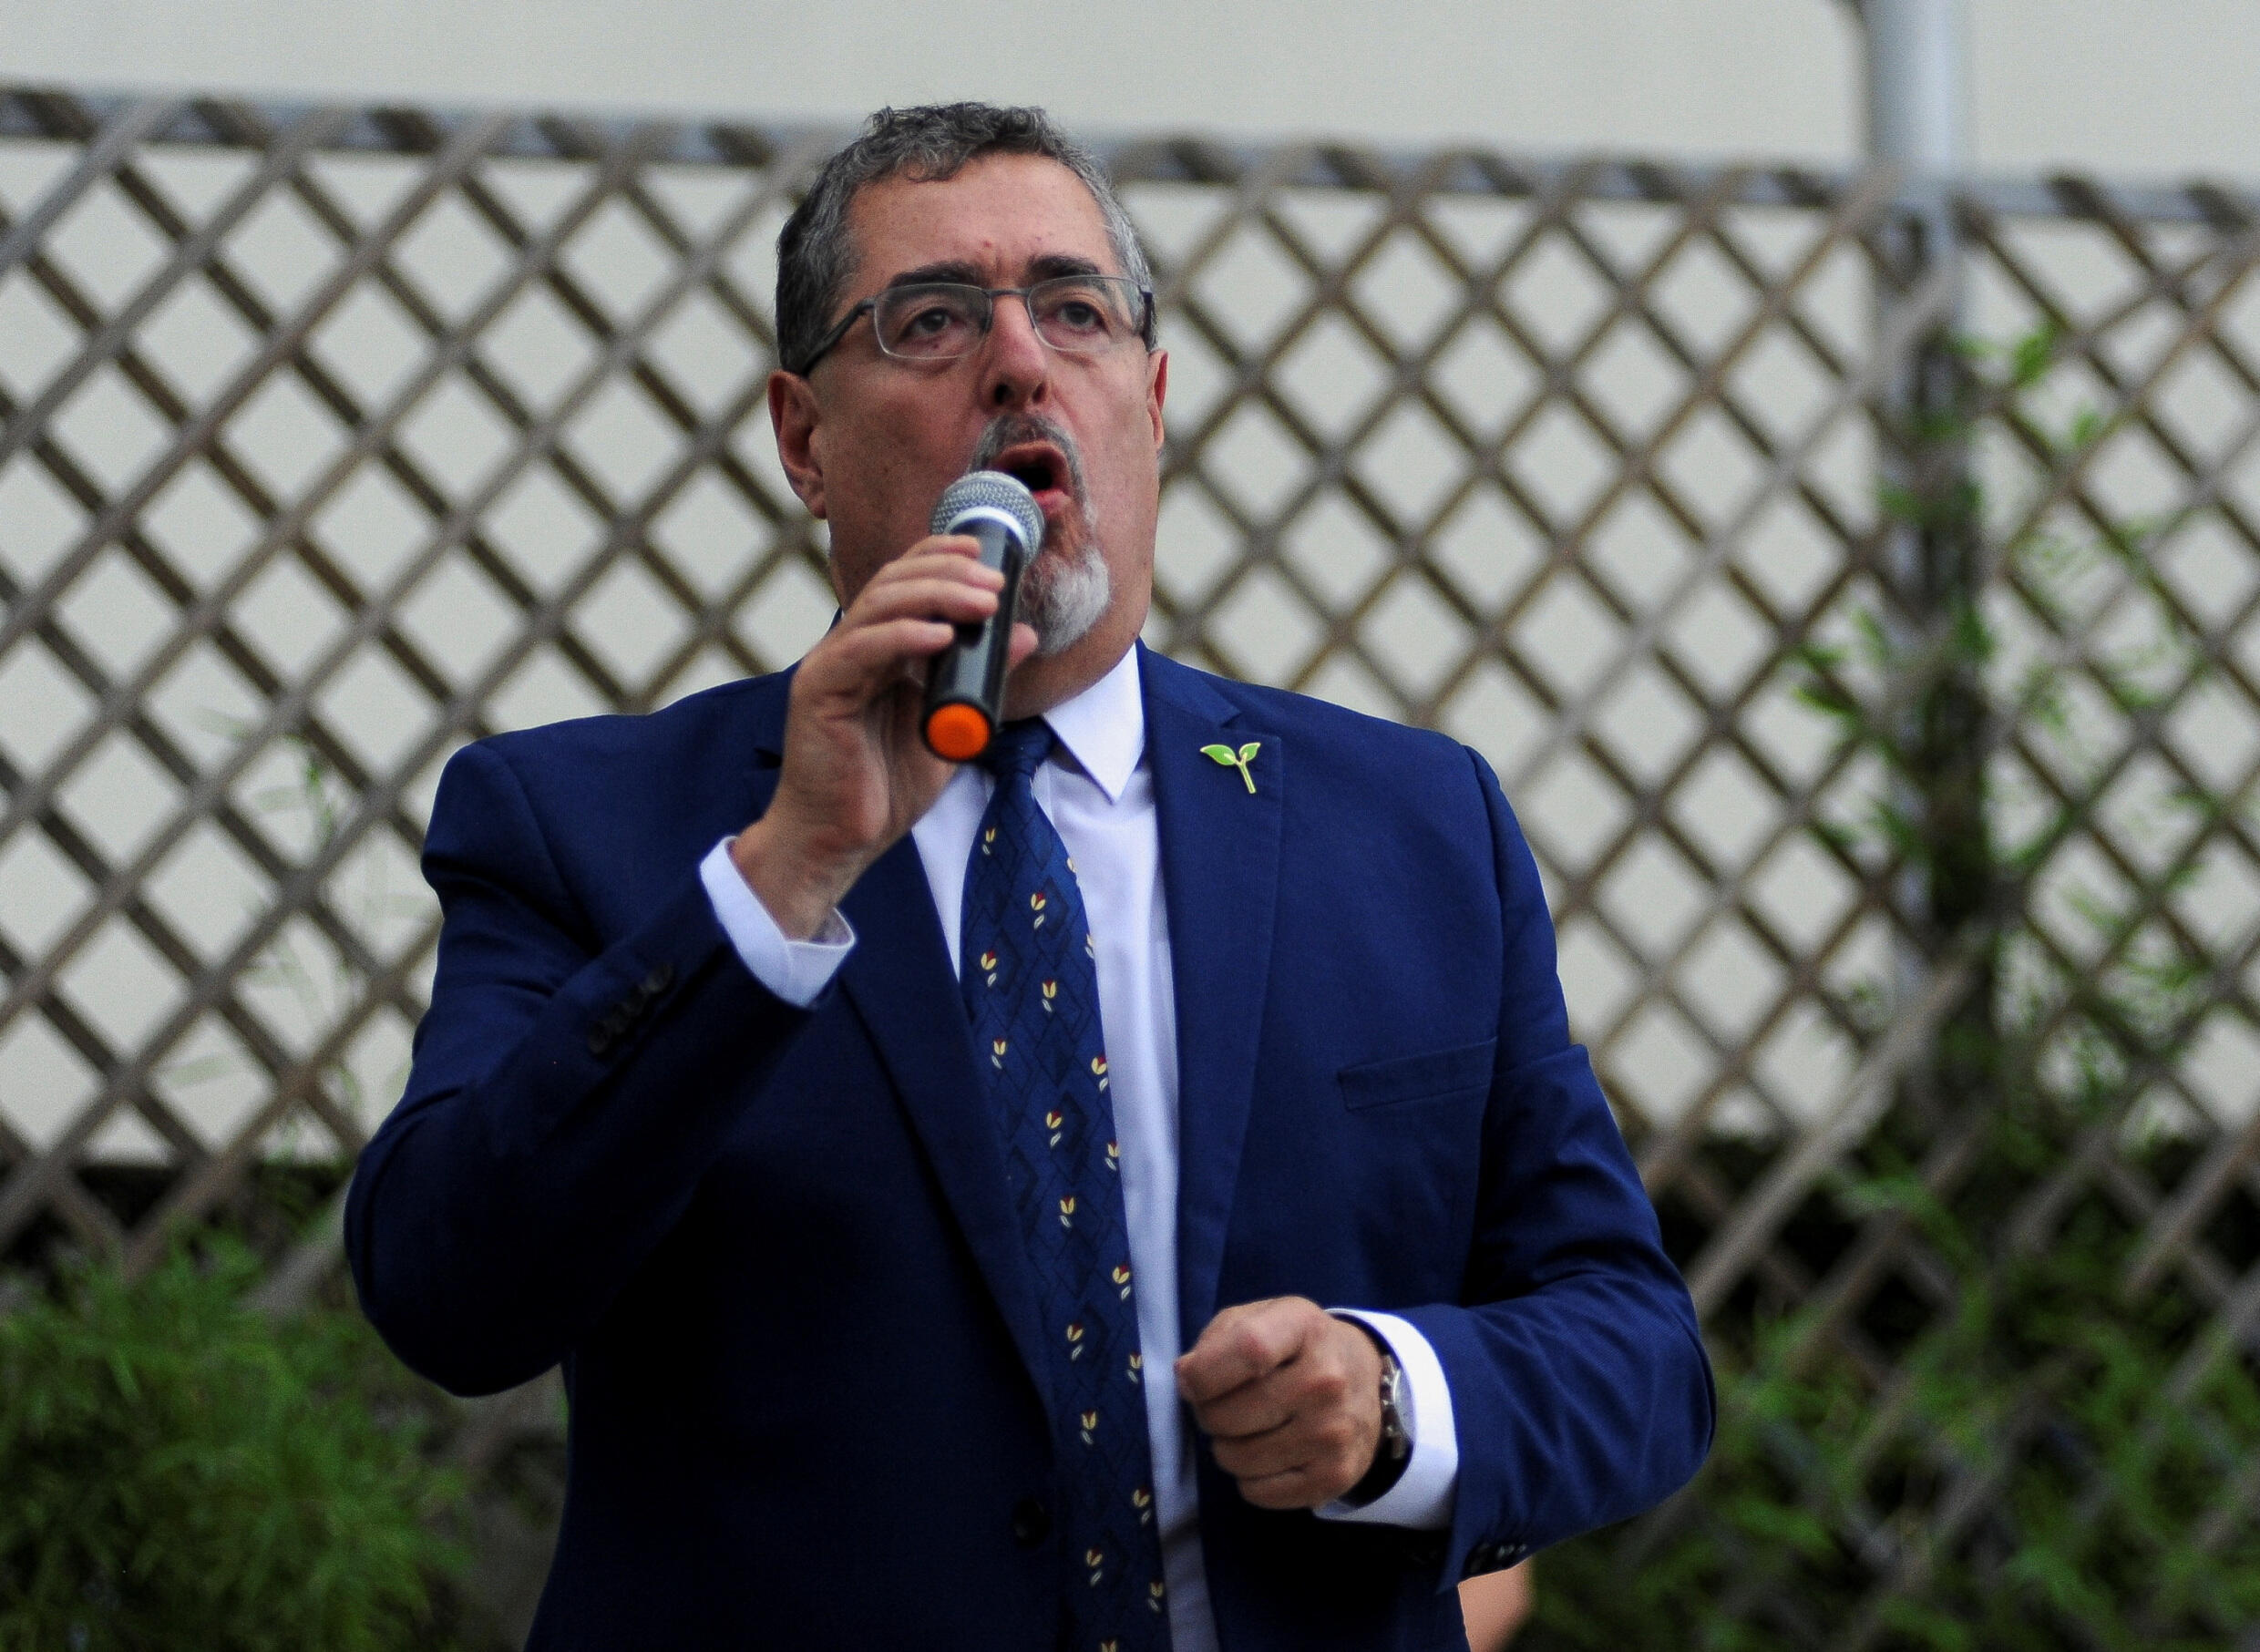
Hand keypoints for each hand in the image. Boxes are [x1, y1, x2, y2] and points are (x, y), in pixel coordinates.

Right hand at [731, 537, 1037, 936]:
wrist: (838, 843)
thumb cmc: (884, 790)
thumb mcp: (950, 727)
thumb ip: (982, 682)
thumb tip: (1023, 636)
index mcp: (876, 651)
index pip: (904, 582)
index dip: (940, 557)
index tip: (985, 551)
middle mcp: (849, 649)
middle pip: (893, 583)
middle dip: (948, 573)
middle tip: (994, 584)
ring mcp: (830, 667)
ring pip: (879, 606)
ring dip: (934, 596)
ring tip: (981, 601)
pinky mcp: (818, 692)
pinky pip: (861, 651)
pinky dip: (902, 637)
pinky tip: (940, 636)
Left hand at [1174, 1296, 1384, 1509]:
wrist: (1366, 1381)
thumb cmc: (1298, 1348)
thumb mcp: (1262, 1318)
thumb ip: (1217, 1340)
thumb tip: (1186, 1379)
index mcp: (1304, 1329)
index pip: (1248, 1349)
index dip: (1204, 1373)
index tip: (1190, 1382)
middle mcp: (1325, 1381)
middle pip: (1228, 1414)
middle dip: (1208, 1414)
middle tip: (1224, 1407)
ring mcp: (1332, 1432)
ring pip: (1237, 1459)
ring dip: (1227, 1448)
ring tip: (1249, 1429)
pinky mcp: (1334, 1476)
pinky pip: (1257, 1492)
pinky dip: (1249, 1478)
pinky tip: (1268, 1454)